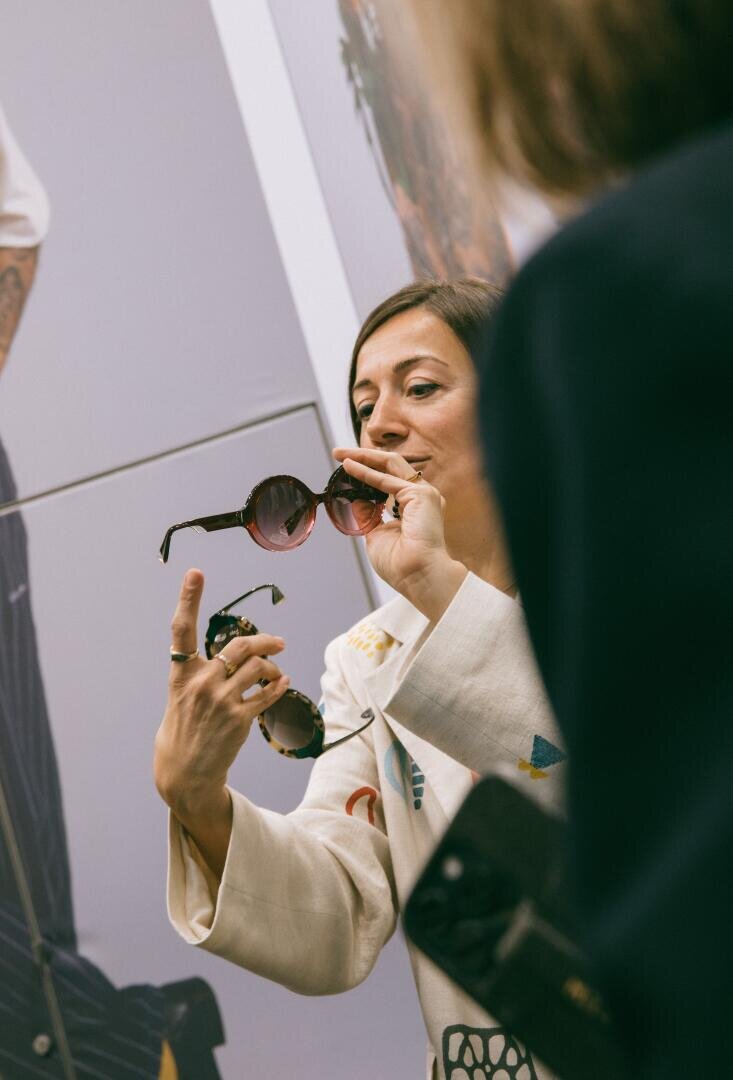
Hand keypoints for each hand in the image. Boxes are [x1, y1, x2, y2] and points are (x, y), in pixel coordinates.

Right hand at [154, 569, 288, 873]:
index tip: (195, 573)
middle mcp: (200, 684)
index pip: (182, 630)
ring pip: (258, 667)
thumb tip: (236, 656)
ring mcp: (220, 702)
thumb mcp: (181, 696)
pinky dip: (279, 686)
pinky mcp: (239, 720)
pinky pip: (268, 693)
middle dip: (264, 640)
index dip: (189, 599)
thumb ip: (201, 672)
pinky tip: (282, 684)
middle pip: (240, 646)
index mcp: (180, 674)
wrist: (184, 773)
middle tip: (278, 642)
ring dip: (272, 667)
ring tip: (274, 674)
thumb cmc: (183, 729)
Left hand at [333, 448, 466, 620]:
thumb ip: (369, 516)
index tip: (346, 469)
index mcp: (414, 508)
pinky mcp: (421, 494)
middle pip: (390, 467)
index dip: (367, 472)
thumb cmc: (402, 566)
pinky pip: (387, 477)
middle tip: (338, 453)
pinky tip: (349, 467)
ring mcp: (424, 494)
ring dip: (363, 457)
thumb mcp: (376, 535)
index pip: (389, 480)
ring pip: (390, 464)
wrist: (418, 577)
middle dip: (363, 458)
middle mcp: (421, 497)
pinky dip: (366, 471)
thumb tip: (358, 501)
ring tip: (340, 454)